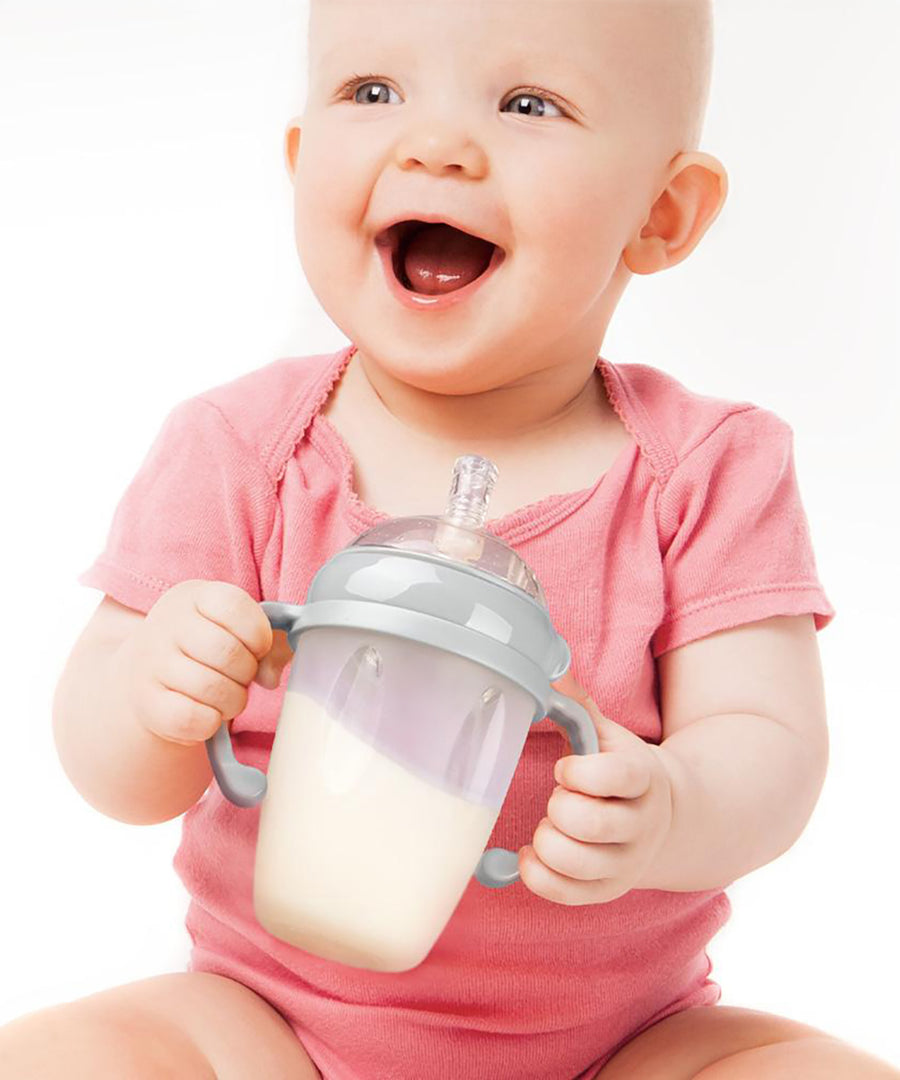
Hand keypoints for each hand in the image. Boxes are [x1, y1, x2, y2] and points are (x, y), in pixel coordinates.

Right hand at [115, 580, 285, 746]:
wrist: (151, 674)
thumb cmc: (207, 648)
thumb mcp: (237, 630)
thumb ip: (271, 644)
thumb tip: (270, 676)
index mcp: (193, 596)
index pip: (234, 606)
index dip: (258, 634)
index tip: (257, 648)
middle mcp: (167, 624)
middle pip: (227, 651)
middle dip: (247, 671)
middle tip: (242, 677)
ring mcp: (151, 663)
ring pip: (211, 688)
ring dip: (233, 701)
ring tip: (228, 697)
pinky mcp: (147, 702)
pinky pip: (191, 718)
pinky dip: (211, 722)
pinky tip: (209, 713)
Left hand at [517, 670, 673, 904]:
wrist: (662, 817)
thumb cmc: (619, 769)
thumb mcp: (606, 734)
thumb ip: (577, 704)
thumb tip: (549, 670)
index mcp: (643, 777)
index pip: (614, 776)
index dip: (579, 772)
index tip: (565, 767)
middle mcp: (641, 825)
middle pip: (590, 824)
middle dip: (558, 808)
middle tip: (557, 798)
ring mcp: (627, 863)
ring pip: (575, 863)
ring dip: (547, 840)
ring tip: (550, 826)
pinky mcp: (609, 891)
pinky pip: (565, 894)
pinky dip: (536, 874)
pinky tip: (533, 854)